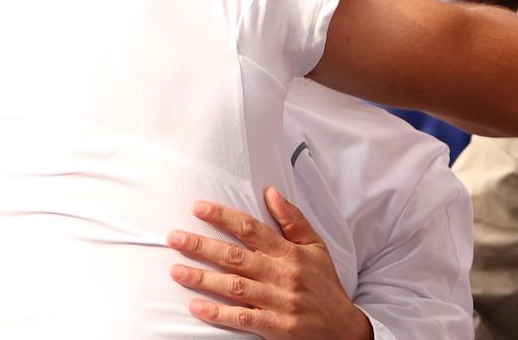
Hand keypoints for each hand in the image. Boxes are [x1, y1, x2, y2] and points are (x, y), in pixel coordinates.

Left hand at [166, 187, 371, 339]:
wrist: (344, 330)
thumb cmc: (324, 285)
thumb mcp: (315, 247)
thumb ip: (292, 219)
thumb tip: (270, 191)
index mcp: (289, 253)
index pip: (251, 229)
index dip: (223, 217)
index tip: (198, 208)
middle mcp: (282, 275)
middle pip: (236, 256)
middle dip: (202, 246)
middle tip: (174, 238)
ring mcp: (278, 302)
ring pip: (234, 286)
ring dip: (202, 279)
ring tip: (175, 271)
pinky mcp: (275, 327)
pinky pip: (242, 318)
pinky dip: (218, 313)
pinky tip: (196, 307)